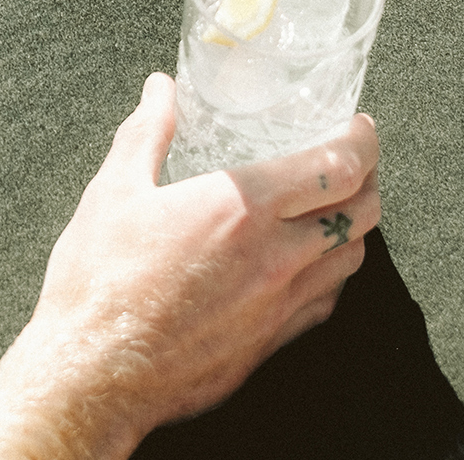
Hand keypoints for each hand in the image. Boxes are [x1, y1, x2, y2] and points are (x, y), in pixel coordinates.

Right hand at [0, 77, 379, 459]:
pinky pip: (326, 301)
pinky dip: (330, 273)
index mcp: (242, 208)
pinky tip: (305, 263)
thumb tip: (160, 90)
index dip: (361, 140)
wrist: (95, 372)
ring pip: (351, 259)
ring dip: (353, 226)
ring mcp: (279, 305)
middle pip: (362, 212)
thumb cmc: (99, 282)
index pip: (338, 166)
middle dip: (368, 178)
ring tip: (333, 206)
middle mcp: (275, 257)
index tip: (357, 125)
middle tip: (352, 159)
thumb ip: (146, 132)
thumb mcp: (114, 190)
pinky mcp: (271, 342)